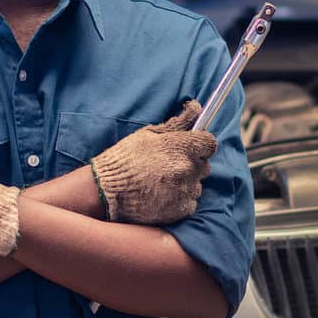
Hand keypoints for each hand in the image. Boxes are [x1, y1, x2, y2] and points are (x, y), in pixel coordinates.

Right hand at [90, 100, 216, 223]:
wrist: (107, 191)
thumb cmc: (125, 158)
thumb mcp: (149, 134)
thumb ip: (178, 122)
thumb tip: (197, 107)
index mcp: (182, 147)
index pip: (209, 143)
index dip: (200, 144)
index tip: (191, 147)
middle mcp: (188, 168)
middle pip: (204, 165)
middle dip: (191, 164)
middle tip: (170, 165)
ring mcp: (186, 190)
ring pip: (197, 185)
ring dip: (186, 183)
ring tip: (162, 182)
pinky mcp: (181, 209)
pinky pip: (190, 202)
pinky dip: (180, 199)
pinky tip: (162, 195)